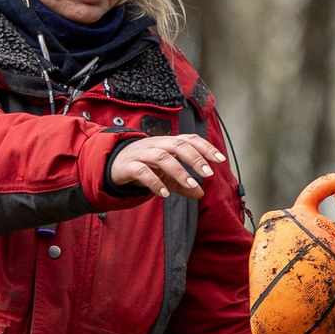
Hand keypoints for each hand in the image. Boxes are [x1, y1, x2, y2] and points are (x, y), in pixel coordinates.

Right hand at [110, 133, 225, 199]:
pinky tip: (165, 194)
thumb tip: (200, 194)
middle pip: (178, 145)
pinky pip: (142, 172)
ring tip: (191, 184)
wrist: (113, 165)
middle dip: (195, 158)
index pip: (189, 140)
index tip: (220, 160)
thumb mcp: (166, 176)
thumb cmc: (144, 166)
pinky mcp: (128, 166)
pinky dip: (155, 182)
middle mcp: (156, 144)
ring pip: (162, 156)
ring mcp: (142, 154)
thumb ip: (182, 184)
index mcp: (168, 143)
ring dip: (179, 171)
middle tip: (208, 174)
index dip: (205, 147)